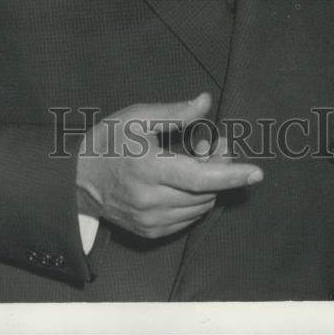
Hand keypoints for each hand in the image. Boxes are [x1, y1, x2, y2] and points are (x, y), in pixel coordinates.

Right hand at [76, 92, 262, 239]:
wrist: (77, 179)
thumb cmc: (108, 141)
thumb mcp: (137, 117)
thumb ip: (175, 113)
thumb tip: (206, 102)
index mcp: (148, 168)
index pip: (200, 177)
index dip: (231, 174)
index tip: (256, 172)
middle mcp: (151, 201)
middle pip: (205, 191)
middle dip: (220, 168)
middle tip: (219, 143)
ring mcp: (151, 221)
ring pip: (199, 207)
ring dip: (210, 184)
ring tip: (199, 158)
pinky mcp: (150, 232)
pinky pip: (187, 219)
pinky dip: (196, 200)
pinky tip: (188, 181)